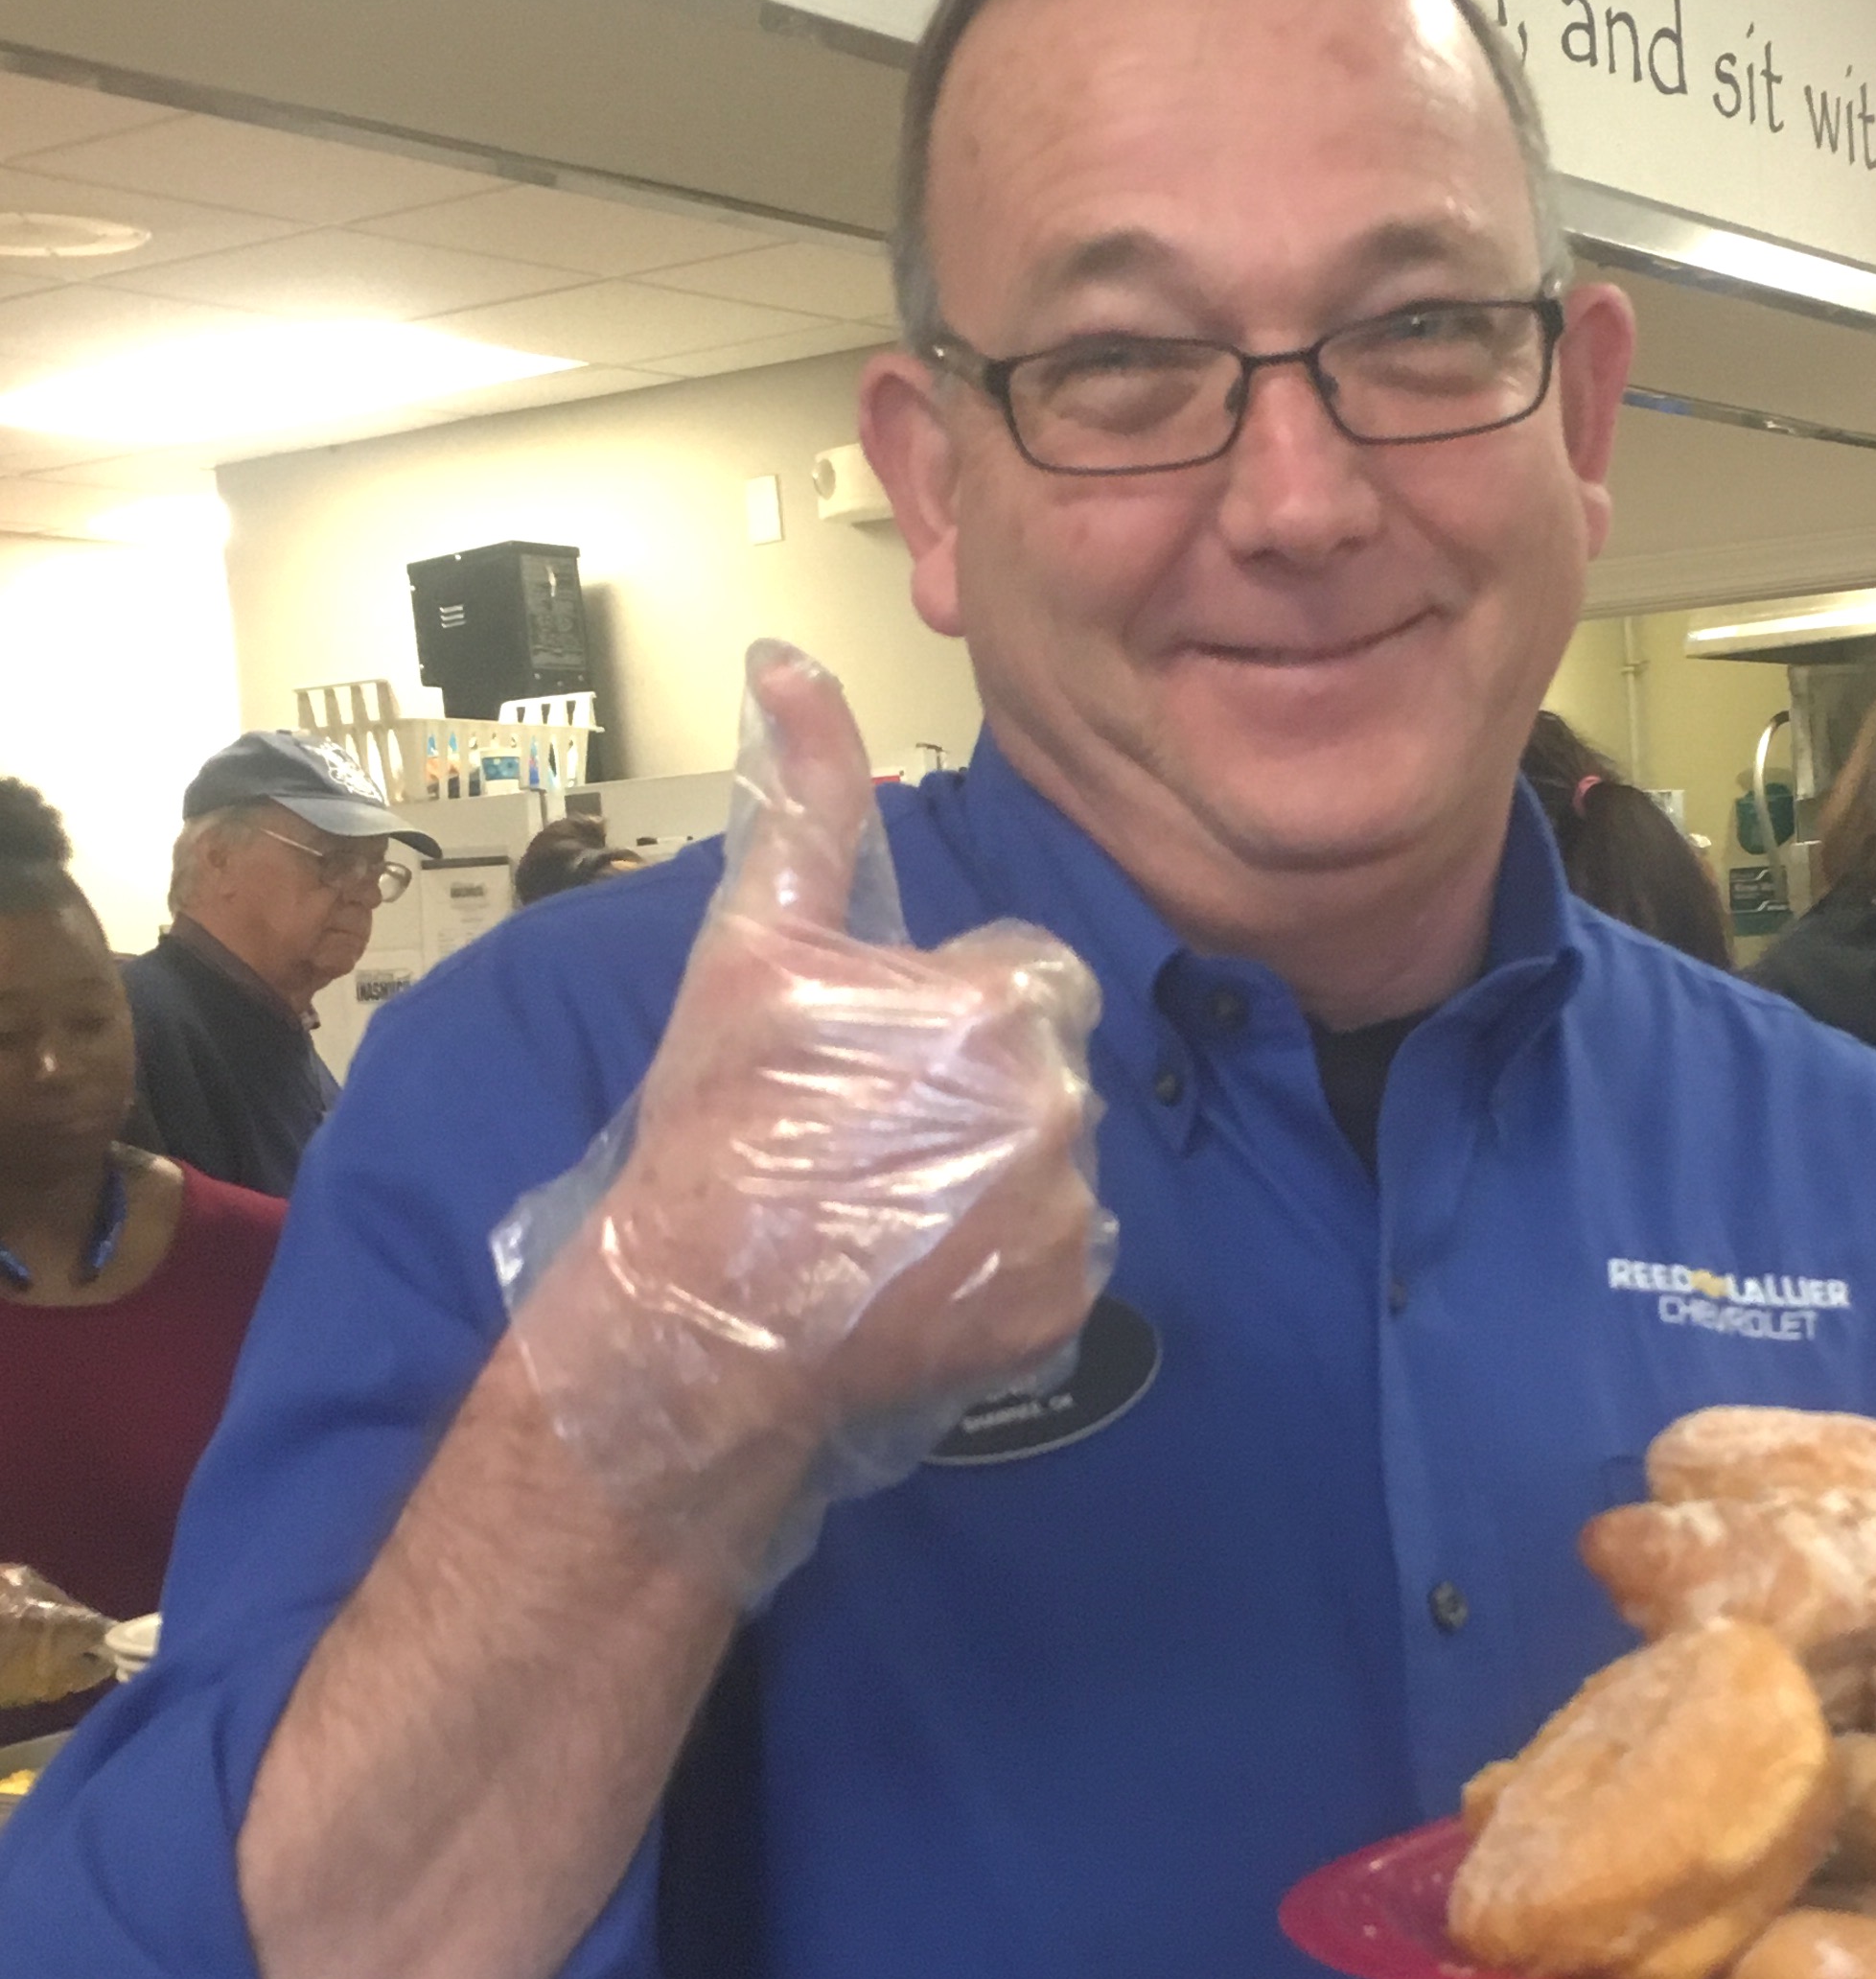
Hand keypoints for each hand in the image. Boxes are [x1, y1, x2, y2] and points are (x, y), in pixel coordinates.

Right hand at [513, 646, 1107, 1504]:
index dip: (943, 1015)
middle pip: (1043, 1072)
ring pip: (1052, 1166)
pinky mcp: (1062, 1309)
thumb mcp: (752, 943)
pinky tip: (916, 1272)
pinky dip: (1001, 1269)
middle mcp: (1063, 1106)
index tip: (869, 1060)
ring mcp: (1069, 1217)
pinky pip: (1054, 1262)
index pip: (1022, 981)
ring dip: (989, 1177)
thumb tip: (792, 664)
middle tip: (866, 1138)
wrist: (703, 1314)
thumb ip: (803, 800)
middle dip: (971, 1092)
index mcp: (1006, 1004)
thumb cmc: (722, 1122)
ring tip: (884, 1209)